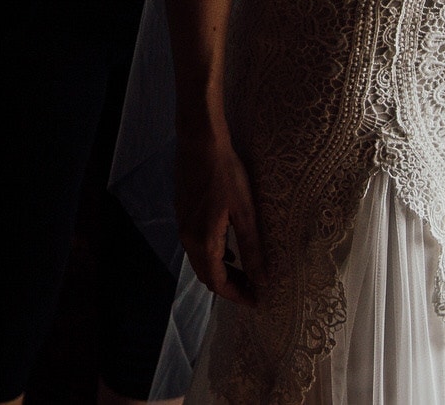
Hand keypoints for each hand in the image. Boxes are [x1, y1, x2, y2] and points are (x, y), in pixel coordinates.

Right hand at [176, 125, 263, 306]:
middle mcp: (188, 238)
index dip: (236, 295)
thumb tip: (262, 280)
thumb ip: (252, 249)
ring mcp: (182, 226)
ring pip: (200, 261)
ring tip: (245, 272)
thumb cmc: (226, 175)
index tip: (255, 301)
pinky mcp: (182, 214)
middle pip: (206, 276)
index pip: (217, 282)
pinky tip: (229, 249)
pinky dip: (212, 256)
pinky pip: (196, 246)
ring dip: (221, 271)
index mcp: (203, 242)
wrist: (200, 143)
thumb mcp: (245, 212)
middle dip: (229, 286)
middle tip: (253, 289)